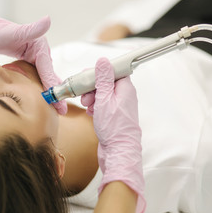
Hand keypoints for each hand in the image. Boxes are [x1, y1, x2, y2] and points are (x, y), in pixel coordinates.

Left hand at [0, 6, 66, 113]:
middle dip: (56, 93)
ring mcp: (34, 56)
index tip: (59, 101)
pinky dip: (41, 88)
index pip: (48, 69)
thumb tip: (47, 20)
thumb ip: (31, 29)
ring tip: (55, 109)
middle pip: (49, 74)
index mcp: (39, 45)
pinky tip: (41, 99)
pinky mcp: (27, 60)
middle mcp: (39, 50)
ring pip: (44, 77)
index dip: (54, 86)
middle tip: (61, 110)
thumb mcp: (12, 33)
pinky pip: (37, 77)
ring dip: (50, 92)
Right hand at [81, 58, 145, 212]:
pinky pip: (104, 105)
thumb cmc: (114, 127)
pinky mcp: (115, 116)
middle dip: (93, 87)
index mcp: (126, 89)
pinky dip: (96, 107)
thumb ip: (103, 79)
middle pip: (107, 82)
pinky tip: (91, 113)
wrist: (118, 151)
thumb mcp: (104, 99)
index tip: (88, 76)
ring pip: (104, 94)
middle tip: (85, 95)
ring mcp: (120, 107)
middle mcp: (125, 96)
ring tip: (87, 106)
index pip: (114, 71)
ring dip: (93, 98)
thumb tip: (103, 61)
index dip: (100, 72)